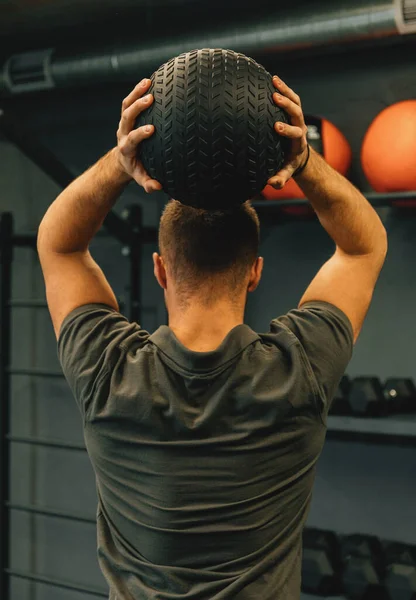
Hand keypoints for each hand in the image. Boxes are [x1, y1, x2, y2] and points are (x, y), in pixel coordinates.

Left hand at [115, 79, 162, 193]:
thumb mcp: (141, 178)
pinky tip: (150, 81)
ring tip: (148, 82)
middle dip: (137, 107)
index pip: (132, 138)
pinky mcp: (127, 116)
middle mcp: (123, 133)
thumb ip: (148, 183)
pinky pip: (130, 100)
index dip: (140, 133)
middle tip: (150, 99)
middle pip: (127, 117)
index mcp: (127, 148)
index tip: (151, 129)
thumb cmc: (136, 169)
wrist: (123, 160)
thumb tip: (158, 187)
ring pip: (126, 105)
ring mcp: (124, 123)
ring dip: (136, 92)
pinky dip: (137, 90)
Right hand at [267, 76, 308, 188]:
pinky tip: (272, 79)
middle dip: (287, 105)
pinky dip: (283, 88)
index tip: (276, 127)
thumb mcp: (286, 173)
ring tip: (273, 81)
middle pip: (297, 113)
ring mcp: (297, 118)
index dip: (287, 130)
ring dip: (285, 90)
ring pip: (295, 101)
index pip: (295, 134)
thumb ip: (280, 179)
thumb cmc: (288, 164)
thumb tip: (272, 183)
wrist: (298, 155)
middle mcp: (300, 127)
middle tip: (275, 98)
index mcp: (298, 142)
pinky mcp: (293, 111)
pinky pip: (291, 97)